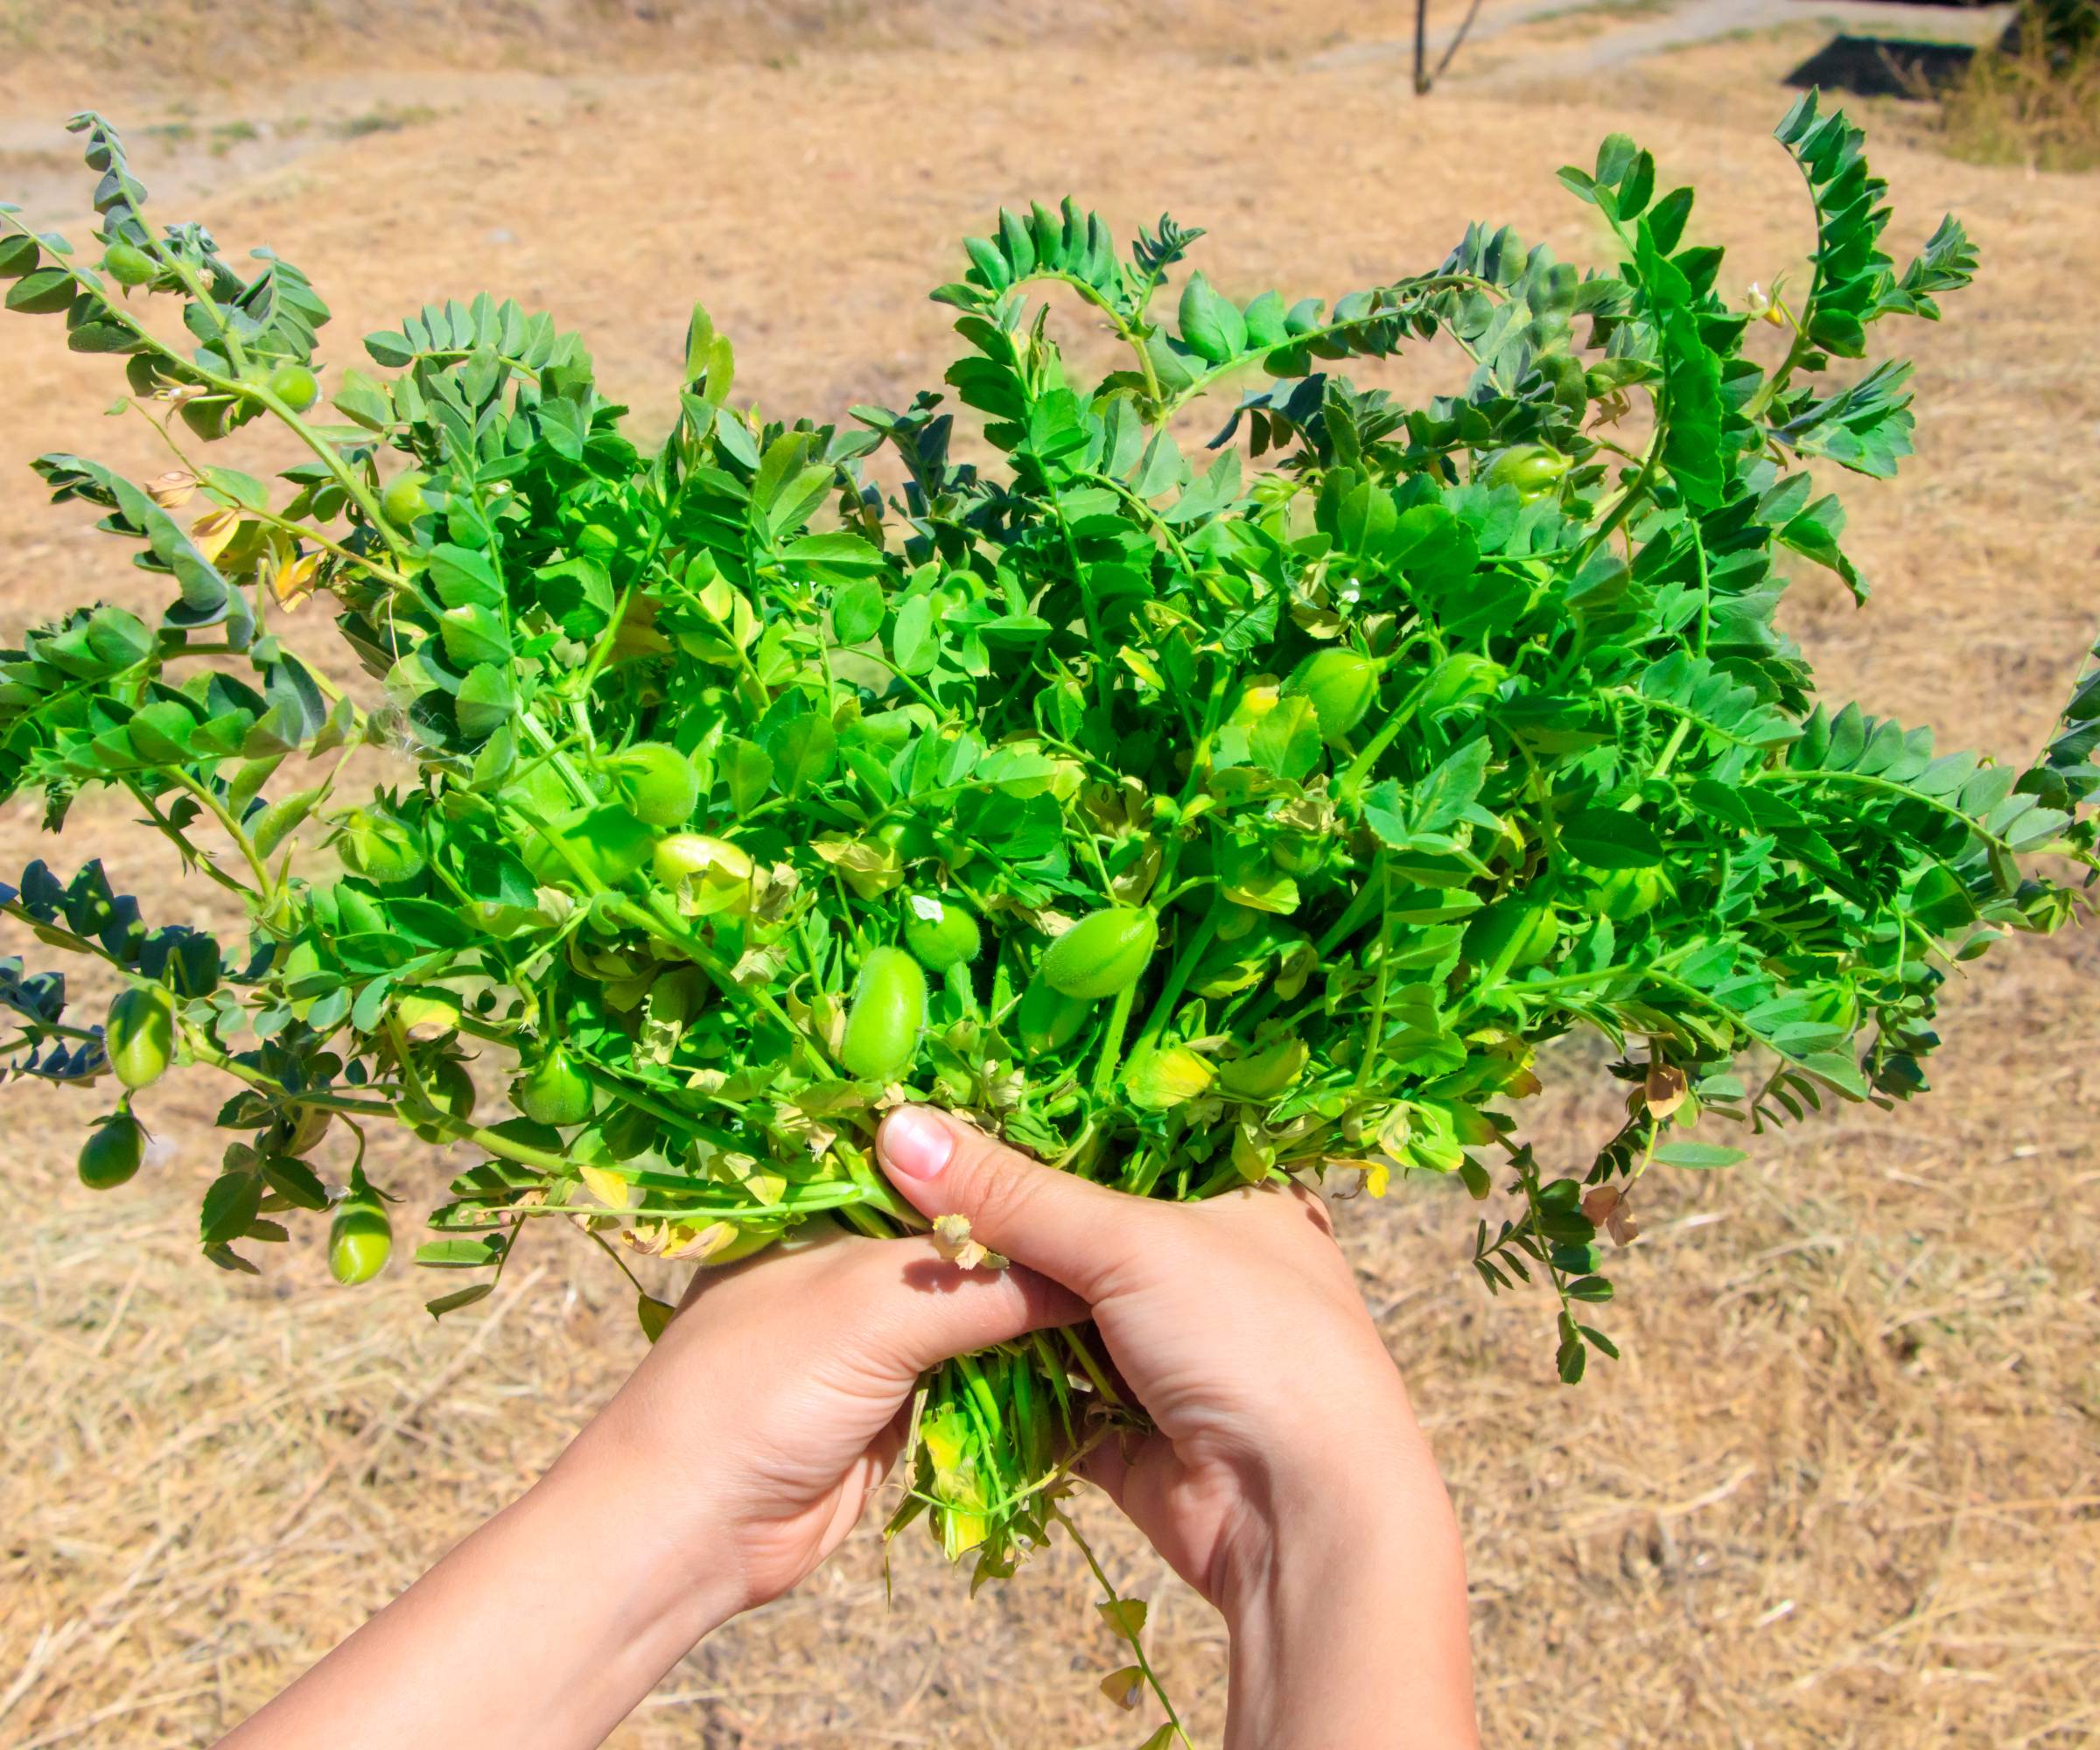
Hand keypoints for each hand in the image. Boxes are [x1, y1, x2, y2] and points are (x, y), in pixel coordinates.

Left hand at [219, 1224, 1077, 1749]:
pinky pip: (973, 1382)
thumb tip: (1087, 1274)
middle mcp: (851, 1269)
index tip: (1096, 1176)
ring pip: (973, 1315)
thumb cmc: (753, 1394)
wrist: (686, 1536)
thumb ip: (973, 1283)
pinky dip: (1019, 1379)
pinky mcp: (892, 1411)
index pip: (936, 1175)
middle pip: (963, 1245)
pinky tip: (1085, 1365)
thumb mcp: (869, 1310)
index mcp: (824, 1214)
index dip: (1008, 1178)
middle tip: (1130, 1242)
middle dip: (1031, 1249)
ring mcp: (872, 1343)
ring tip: (1130, 1300)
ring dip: (1032, 1319)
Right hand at [876, 1105, 1477, 1749]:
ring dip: (993, 1301)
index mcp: (1238, 1192)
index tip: (949, 1098)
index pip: (1128, 1134)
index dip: (1044, 1120)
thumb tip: (899, 1127)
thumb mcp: (1130, 1241)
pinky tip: (924, 1341)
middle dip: (1001, 1219)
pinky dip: (998, 1378)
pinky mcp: (1131, 1426)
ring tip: (893, 1250)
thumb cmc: (1249, 1341)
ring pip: (1058, 1311)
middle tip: (897, 1178)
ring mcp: (1169, 1349)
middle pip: (1081, 1226)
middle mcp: (1206, 1263)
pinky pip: (1048, 1391)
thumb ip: (1011, 1194)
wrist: (1303, 1515)